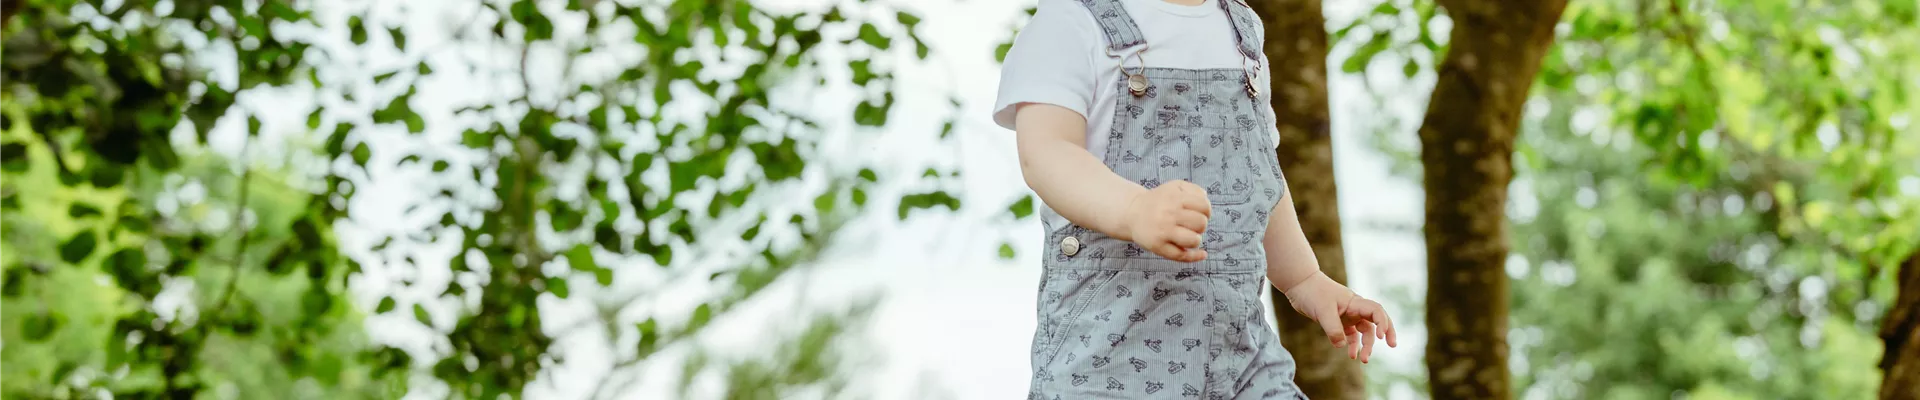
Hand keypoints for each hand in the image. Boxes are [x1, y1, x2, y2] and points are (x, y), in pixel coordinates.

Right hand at [1122, 180, 1210, 261]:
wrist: (1132, 212)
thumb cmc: (1158, 201)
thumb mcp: (1174, 186)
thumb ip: (1193, 189)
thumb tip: (1206, 197)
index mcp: (1175, 198)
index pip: (1204, 207)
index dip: (1207, 211)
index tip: (1200, 213)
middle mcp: (1169, 214)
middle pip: (1201, 224)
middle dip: (1201, 225)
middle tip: (1191, 225)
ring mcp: (1163, 231)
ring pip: (1194, 240)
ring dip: (1195, 239)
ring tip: (1188, 236)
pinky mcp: (1158, 246)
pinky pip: (1181, 255)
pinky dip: (1195, 256)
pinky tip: (1203, 254)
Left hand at [1283, 273, 1397, 362]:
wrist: (1299, 284)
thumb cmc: (1313, 292)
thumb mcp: (1323, 311)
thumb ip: (1333, 329)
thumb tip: (1342, 345)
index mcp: (1355, 302)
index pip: (1376, 311)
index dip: (1383, 323)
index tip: (1381, 337)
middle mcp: (1355, 308)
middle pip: (1376, 321)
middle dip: (1386, 333)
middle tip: (1392, 345)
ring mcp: (1348, 315)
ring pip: (1363, 331)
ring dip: (1366, 345)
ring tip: (1363, 360)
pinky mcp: (1338, 321)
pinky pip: (1350, 335)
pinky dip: (1352, 345)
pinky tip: (1350, 354)